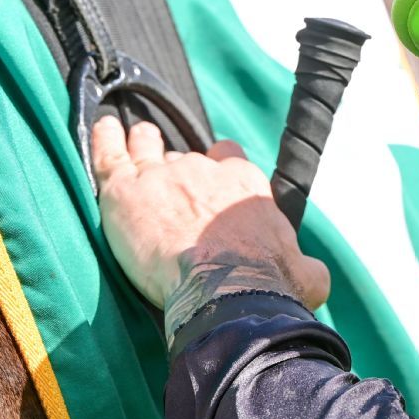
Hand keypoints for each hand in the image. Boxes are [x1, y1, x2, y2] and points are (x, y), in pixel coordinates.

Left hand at [92, 116, 329, 334]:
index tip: (214, 182)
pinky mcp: (126, 191)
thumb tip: (315, 277)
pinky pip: (110, 154)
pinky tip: (102, 128)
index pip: (229, 157)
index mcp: (245, 184)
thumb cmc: (269, 283)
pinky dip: (105, 139)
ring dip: (144, 144)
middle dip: (179, 171)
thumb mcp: (306, 276)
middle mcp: (205, 171)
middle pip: (186, 160)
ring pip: (148, 148)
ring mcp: (162, 175)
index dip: (220, 167)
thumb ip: (308, 268)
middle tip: (171, 191)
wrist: (227, 290)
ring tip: (139, 140)